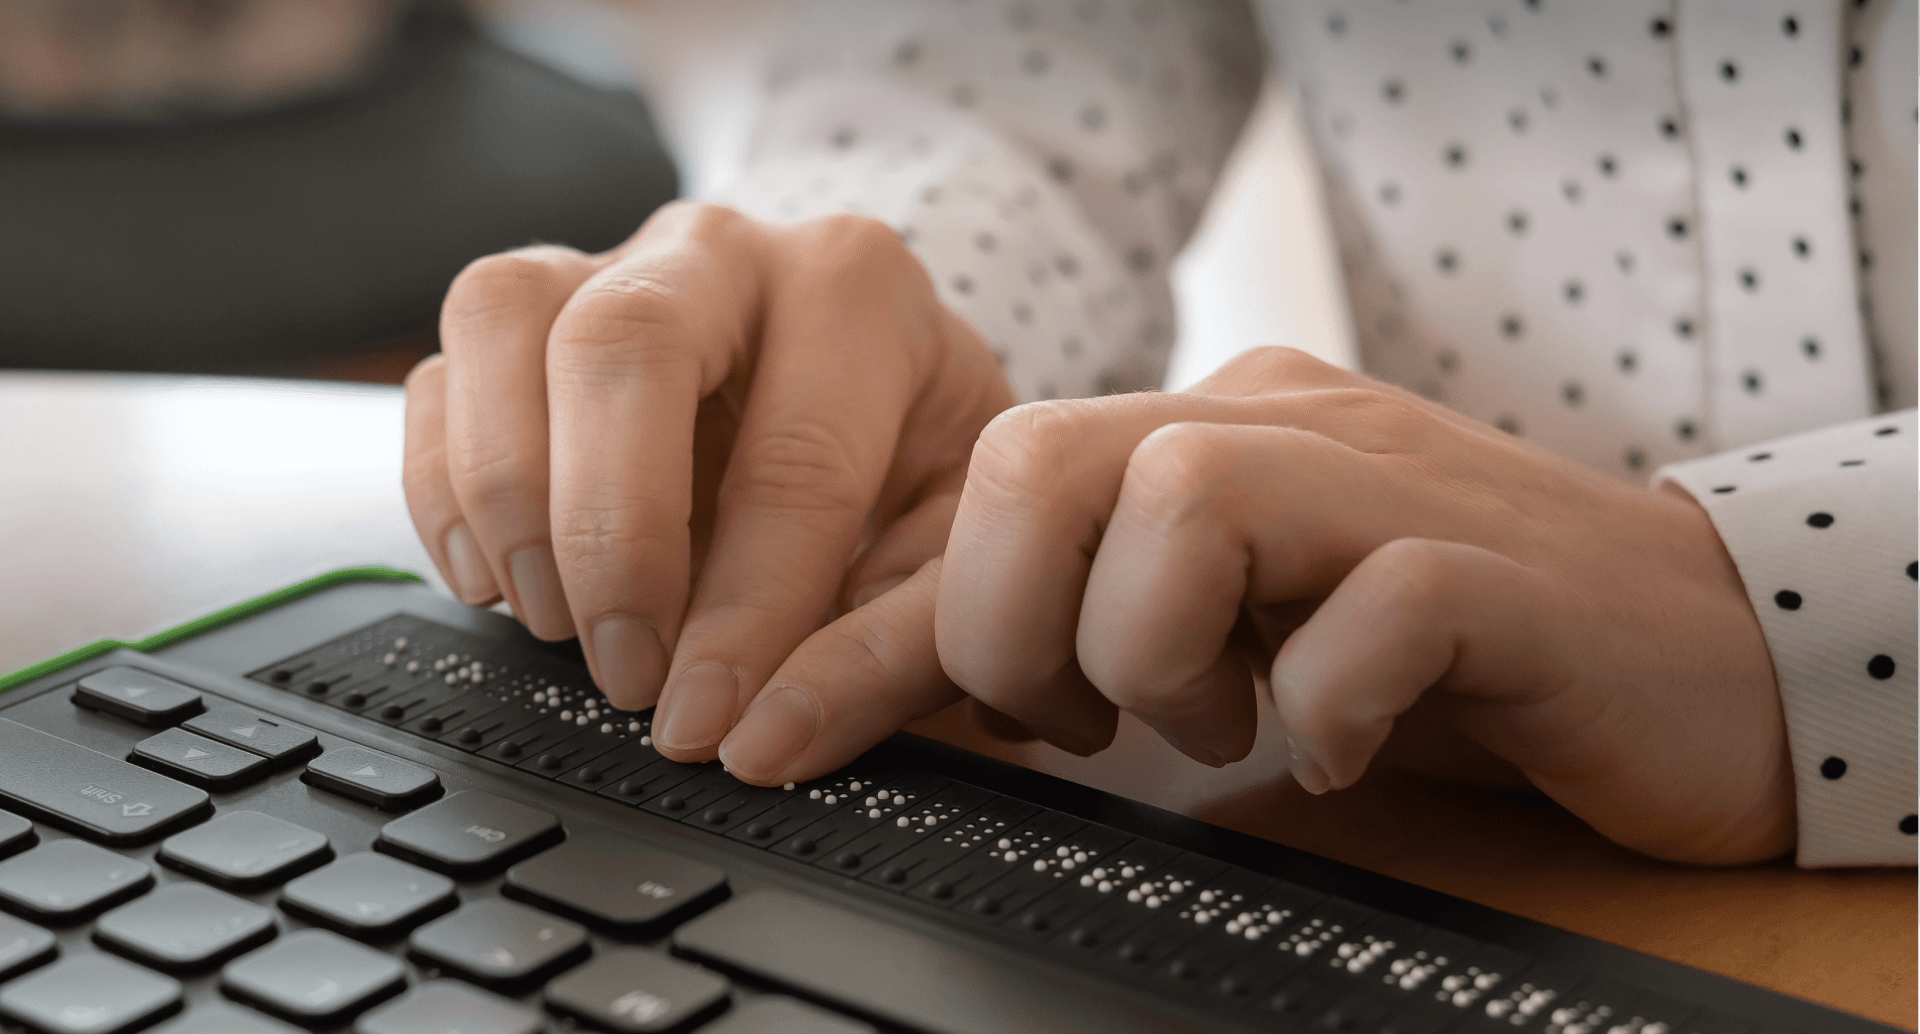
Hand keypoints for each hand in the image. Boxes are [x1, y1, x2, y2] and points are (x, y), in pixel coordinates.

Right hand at [403, 203, 1012, 765]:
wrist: (882, 396)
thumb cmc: (917, 471)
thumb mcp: (954, 560)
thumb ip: (884, 654)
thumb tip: (765, 740)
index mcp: (862, 294)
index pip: (792, 457)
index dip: (742, 612)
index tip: (704, 721)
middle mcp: (728, 253)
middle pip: (623, 341)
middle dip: (608, 532)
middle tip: (624, 669)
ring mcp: (610, 264)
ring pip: (502, 317)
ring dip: (506, 491)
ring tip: (554, 620)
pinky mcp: (526, 317)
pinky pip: (440, 368)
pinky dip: (443, 485)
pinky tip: (496, 580)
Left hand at [930, 347, 1792, 864]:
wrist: (1700, 650)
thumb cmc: (1451, 647)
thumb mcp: (1244, 626)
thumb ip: (1104, 628)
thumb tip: (939, 689)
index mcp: (1206, 428)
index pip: (995, 482)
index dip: (896, 626)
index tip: (840, 732)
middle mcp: (1284, 426)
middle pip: (1044, 455)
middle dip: (1012, 625)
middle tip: (1085, 721)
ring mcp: (1395, 489)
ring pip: (1182, 501)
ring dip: (1157, 653)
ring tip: (1225, 722)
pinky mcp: (1502, 578)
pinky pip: (1376, 603)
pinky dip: (1326, 706)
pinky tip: (1338, 750)